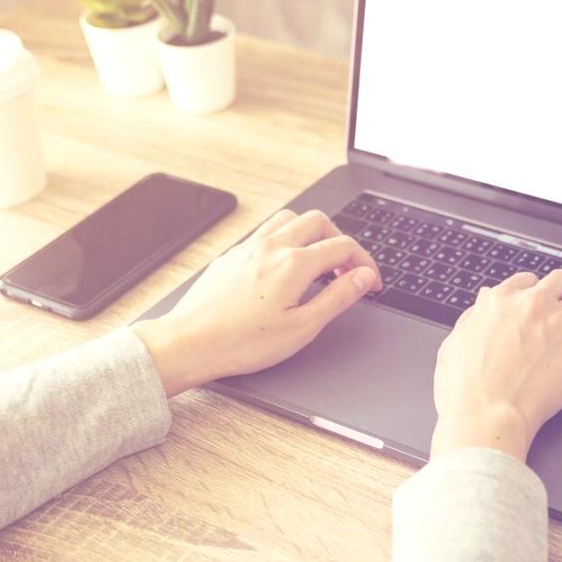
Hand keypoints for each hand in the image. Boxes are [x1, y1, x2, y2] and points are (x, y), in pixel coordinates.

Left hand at [133, 208, 381, 395]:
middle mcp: (273, 246)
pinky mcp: (232, 255)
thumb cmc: (242, 342)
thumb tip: (363, 277)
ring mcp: (249, 247)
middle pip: (319, 222)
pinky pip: (266, 230)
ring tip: (318, 260)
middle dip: (341, 241)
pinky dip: (286, 237)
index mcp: (294, 264)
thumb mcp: (302, 327)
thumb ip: (338, 297)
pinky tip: (284, 263)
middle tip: (347, 269)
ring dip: (312, 232)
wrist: (190, 342)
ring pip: (290, 218)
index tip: (371, 282)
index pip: (343, 247)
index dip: (365, 263)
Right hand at [431, 270, 561, 461]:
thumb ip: (472, 318)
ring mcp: (560, 326)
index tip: (543, 295)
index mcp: (500, 302)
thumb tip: (483, 304)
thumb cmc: (464, 390)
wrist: (485, 416)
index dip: (537, 286)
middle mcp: (533, 305)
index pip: (525, 281)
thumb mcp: (454, 344)